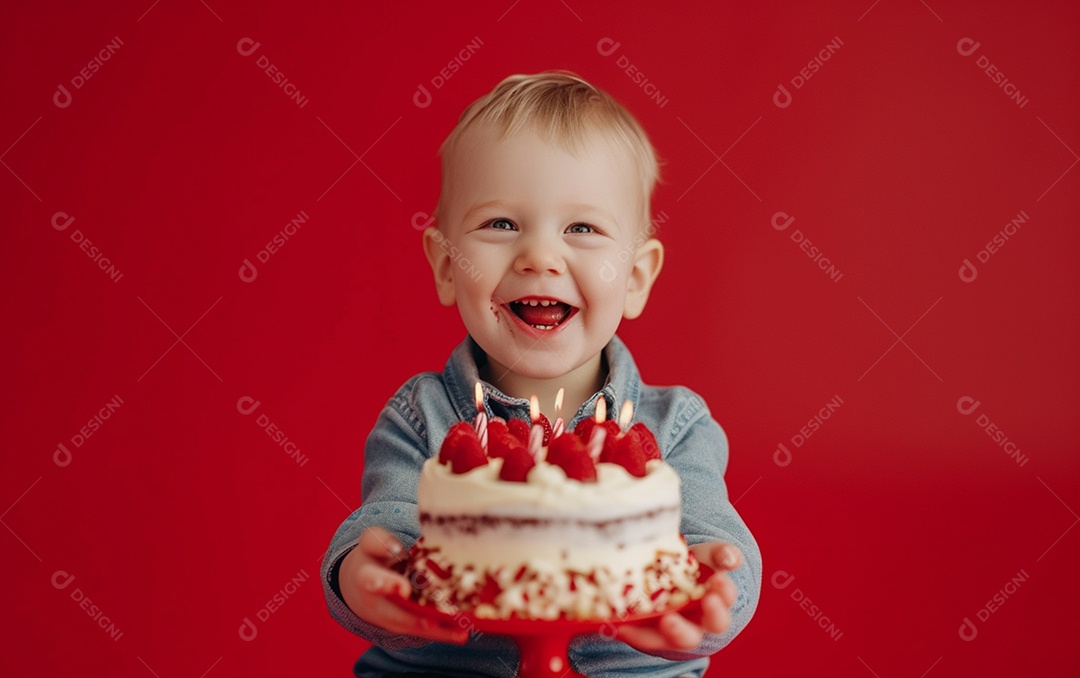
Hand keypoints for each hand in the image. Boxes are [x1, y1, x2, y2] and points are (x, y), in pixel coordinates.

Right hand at [339, 527, 467, 644]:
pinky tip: (462, 633)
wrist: (360, 586)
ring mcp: (391, 619)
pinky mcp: (404, 626)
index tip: (403, 588)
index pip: (371, 580)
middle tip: (432, 622)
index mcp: (366, 577)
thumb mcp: (371, 543)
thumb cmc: (372, 558)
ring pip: (413, 628)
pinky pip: (423, 631)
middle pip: (394, 615)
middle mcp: (377, 605)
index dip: (386, 584)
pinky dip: (442, 633)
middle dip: (413, 619)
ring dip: (436, 632)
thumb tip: (399, 547)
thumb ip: (381, 542)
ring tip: (459, 633)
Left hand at [615, 542, 741, 652]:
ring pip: (681, 638)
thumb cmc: (687, 569)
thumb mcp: (702, 556)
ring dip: (676, 630)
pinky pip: (645, 638)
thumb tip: (732, 558)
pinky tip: (623, 625)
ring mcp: (676, 632)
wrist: (658, 581)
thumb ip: (718, 554)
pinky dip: (635, 633)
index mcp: (716, 600)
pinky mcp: (651, 636)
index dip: (725, 590)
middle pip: (714, 624)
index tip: (720, 578)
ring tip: (667, 620)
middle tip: (708, 600)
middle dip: (713, 614)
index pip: (727, 598)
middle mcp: (701, 621)